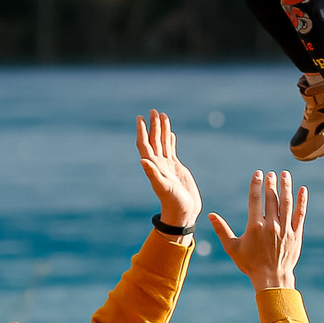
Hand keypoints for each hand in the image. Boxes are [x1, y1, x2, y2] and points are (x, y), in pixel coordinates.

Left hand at [136, 110, 199, 227]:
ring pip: (163, 143)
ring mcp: (167, 165)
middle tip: (152, 111)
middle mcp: (158, 164)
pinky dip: (170, 140)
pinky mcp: (176, 168)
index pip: (145, 145)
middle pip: (153, 140)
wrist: (184, 212)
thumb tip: (142, 160)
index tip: (140, 118)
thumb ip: (153, 174)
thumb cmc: (173, 202)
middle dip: (153, 125)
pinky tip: (170, 133)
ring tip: (161, 115)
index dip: (142, 131)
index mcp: (153, 166)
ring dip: (161, 129)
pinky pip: (171, 150)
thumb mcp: (163, 187)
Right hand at [209, 169, 306, 290]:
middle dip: (271, 184)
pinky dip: (302, 201)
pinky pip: (300, 214)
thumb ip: (222, 230)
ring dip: (286, 187)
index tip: (258, 173)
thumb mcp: (233, 248)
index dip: (256, 184)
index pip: (255, 200)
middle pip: (272, 198)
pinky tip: (302, 190)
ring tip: (285, 175)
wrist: (272, 278)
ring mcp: (285, 229)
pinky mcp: (296, 234)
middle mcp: (271, 225)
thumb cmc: (250, 264)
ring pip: (287, 203)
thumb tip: (211, 215)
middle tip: (271, 173)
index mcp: (255, 227)